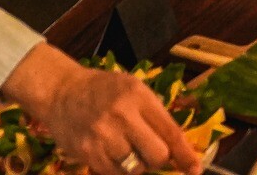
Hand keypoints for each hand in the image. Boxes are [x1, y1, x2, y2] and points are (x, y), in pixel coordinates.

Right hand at [4, 44, 200, 174]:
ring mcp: (103, 135)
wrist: (61, 92)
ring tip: (126, 149)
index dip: (185, 155)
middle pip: (157, 155)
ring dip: (137, 166)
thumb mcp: (133, 90)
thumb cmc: (103, 90)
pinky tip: (111, 154)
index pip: (170, 131)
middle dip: (158, 160)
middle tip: (150, 153)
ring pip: (136, 169)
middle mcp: (122, 115)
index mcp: (139, 95)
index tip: (194, 169)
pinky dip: (118, 170)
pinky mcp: (87, 153)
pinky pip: (114, 174)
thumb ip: (155, 116)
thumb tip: (178, 150)